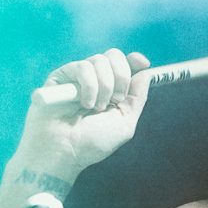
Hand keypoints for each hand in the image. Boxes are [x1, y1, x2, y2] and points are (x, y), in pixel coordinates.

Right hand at [15, 48, 152, 177]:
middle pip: (114, 56)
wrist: (64, 151)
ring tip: (95, 108)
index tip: (143, 64)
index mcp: (111, 90)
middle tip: (115, 99)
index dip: (134, 61)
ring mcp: (77, 77)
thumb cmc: (92, 143)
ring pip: (100, 60)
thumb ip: (137, 98)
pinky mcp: (61, 76)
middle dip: (121, 76)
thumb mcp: (124, 123)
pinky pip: (83, 66)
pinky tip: (84, 104)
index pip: (125, 64)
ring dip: (104, 86)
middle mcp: (95, 81)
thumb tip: (145, 72)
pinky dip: (90, 86)